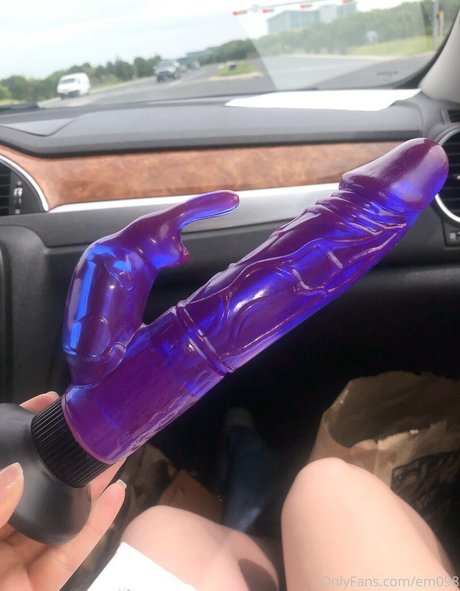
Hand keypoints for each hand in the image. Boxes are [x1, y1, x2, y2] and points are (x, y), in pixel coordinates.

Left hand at [0, 392, 125, 590]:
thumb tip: (15, 475)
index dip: (17, 438)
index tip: (42, 407)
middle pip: (30, 493)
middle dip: (61, 462)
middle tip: (90, 433)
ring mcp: (13, 566)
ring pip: (55, 520)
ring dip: (87, 490)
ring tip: (113, 458)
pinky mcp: (37, 588)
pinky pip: (69, 554)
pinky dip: (94, 527)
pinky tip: (115, 499)